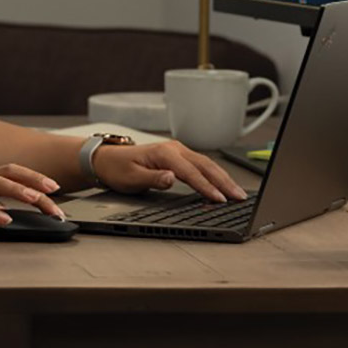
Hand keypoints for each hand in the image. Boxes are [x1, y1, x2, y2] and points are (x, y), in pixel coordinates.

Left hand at [94, 140, 246, 202]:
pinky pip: (201, 165)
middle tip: (240, 197)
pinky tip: (223, 184)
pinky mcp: (178, 155)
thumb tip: (172, 178)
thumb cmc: (118, 169)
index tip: (219, 199)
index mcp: (164, 153)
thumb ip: (153, 179)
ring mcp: (177, 150)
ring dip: (223, 178)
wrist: (107, 159)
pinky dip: (214, 174)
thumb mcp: (132, 178)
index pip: (190, 172)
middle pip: (205, 165)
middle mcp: (174, 149)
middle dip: (224, 181)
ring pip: (206, 164)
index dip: (206, 187)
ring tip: (237, 192)